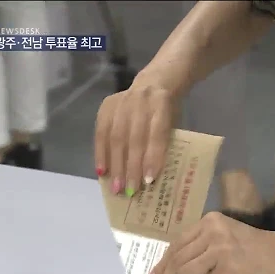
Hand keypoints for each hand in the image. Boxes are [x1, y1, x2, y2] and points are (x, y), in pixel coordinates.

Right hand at [94, 74, 176, 194]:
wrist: (155, 82)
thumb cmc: (167, 111)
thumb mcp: (174, 122)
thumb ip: (164, 143)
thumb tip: (152, 178)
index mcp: (161, 105)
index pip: (156, 134)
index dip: (152, 157)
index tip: (149, 181)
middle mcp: (140, 102)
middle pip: (134, 138)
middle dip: (131, 167)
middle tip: (129, 191)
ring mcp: (121, 102)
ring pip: (115, 137)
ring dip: (115, 165)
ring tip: (115, 187)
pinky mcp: (106, 105)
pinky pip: (101, 132)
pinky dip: (101, 153)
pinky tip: (101, 171)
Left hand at [149, 212, 274, 273]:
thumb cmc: (256, 249)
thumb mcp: (225, 238)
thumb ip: (202, 248)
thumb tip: (174, 273)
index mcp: (209, 221)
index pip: (177, 243)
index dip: (162, 264)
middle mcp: (212, 230)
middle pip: (176, 258)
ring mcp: (220, 248)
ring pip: (184, 272)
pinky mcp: (228, 267)